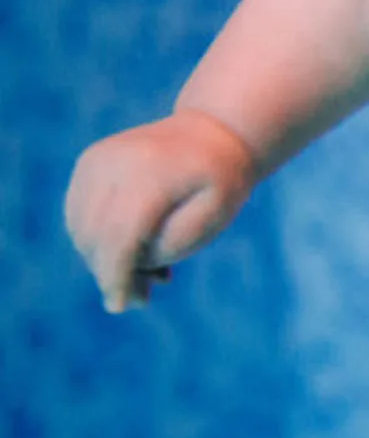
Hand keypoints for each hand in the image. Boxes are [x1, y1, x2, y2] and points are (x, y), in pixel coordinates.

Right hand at [64, 109, 258, 311]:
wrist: (212, 131)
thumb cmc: (221, 180)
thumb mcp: (214, 215)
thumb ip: (171, 244)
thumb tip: (127, 267)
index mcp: (150, 173)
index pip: (120, 235)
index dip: (116, 275)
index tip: (120, 306)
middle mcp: (113, 162)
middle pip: (95, 235)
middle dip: (112, 272)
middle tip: (145, 296)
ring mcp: (95, 160)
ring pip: (81, 228)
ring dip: (105, 259)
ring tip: (151, 272)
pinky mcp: (88, 164)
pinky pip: (79, 215)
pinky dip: (99, 239)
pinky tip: (137, 248)